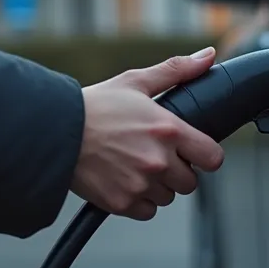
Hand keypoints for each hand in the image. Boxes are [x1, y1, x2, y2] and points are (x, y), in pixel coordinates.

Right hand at [72, 47, 225, 220]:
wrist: (55, 132)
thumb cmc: (95, 106)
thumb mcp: (135, 81)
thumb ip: (176, 70)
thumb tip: (208, 56)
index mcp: (169, 130)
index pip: (213, 158)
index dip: (205, 155)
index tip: (192, 152)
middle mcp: (159, 160)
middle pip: (190, 182)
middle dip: (177, 171)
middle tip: (154, 156)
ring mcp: (141, 184)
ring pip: (167, 197)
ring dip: (157, 186)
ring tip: (133, 165)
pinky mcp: (122, 203)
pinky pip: (147, 211)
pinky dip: (138, 200)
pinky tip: (123, 179)